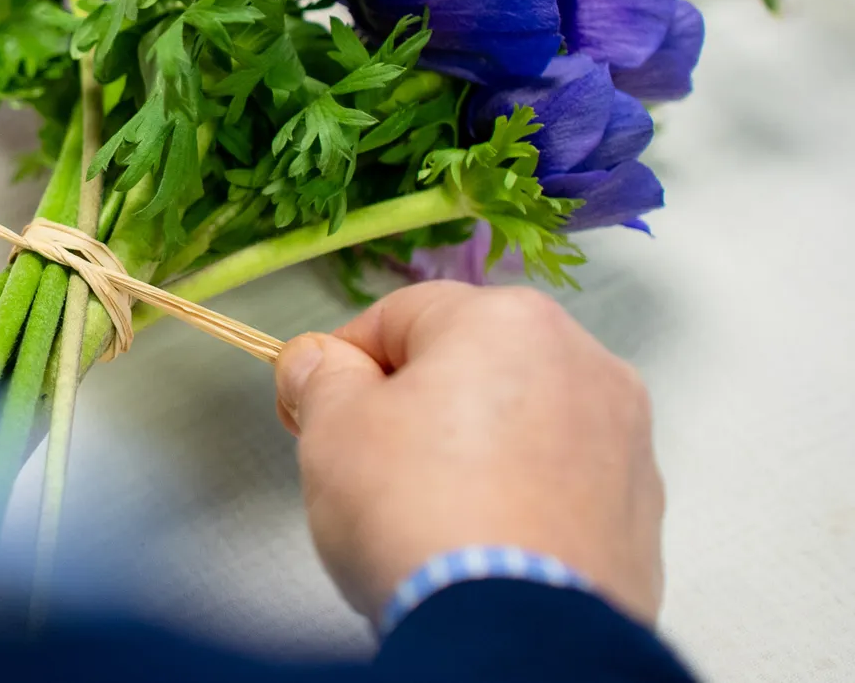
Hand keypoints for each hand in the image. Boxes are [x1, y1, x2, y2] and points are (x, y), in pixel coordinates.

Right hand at [274, 282, 663, 624]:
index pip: (398, 316)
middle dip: (413, 406)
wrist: (515, 635)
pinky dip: (518, 500)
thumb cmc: (417, 512)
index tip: (311, 409)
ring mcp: (624, 439)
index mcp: (507, 320)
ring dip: (471, 451)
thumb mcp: (332, 428)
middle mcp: (583, 361)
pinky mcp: (641, 513)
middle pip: (468, 365)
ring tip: (428, 514)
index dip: (342, 361)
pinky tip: (480, 544)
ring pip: (520, 423)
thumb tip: (318, 361)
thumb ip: (320, 376)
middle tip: (366, 465)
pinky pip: (559, 484)